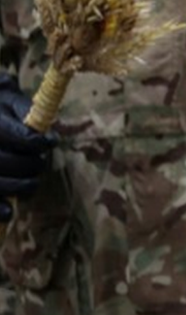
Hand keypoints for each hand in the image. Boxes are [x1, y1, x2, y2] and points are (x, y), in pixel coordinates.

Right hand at [0, 73, 54, 221]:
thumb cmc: (0, 108)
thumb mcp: (10, 102)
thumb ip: (28, 113)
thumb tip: (51, 135)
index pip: (16, 136)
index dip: (34, 142)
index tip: (49, 142)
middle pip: (5, 161)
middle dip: (28, 165)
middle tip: (40, 163)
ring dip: (19, 186)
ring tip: (32, 184)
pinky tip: (9, 212)